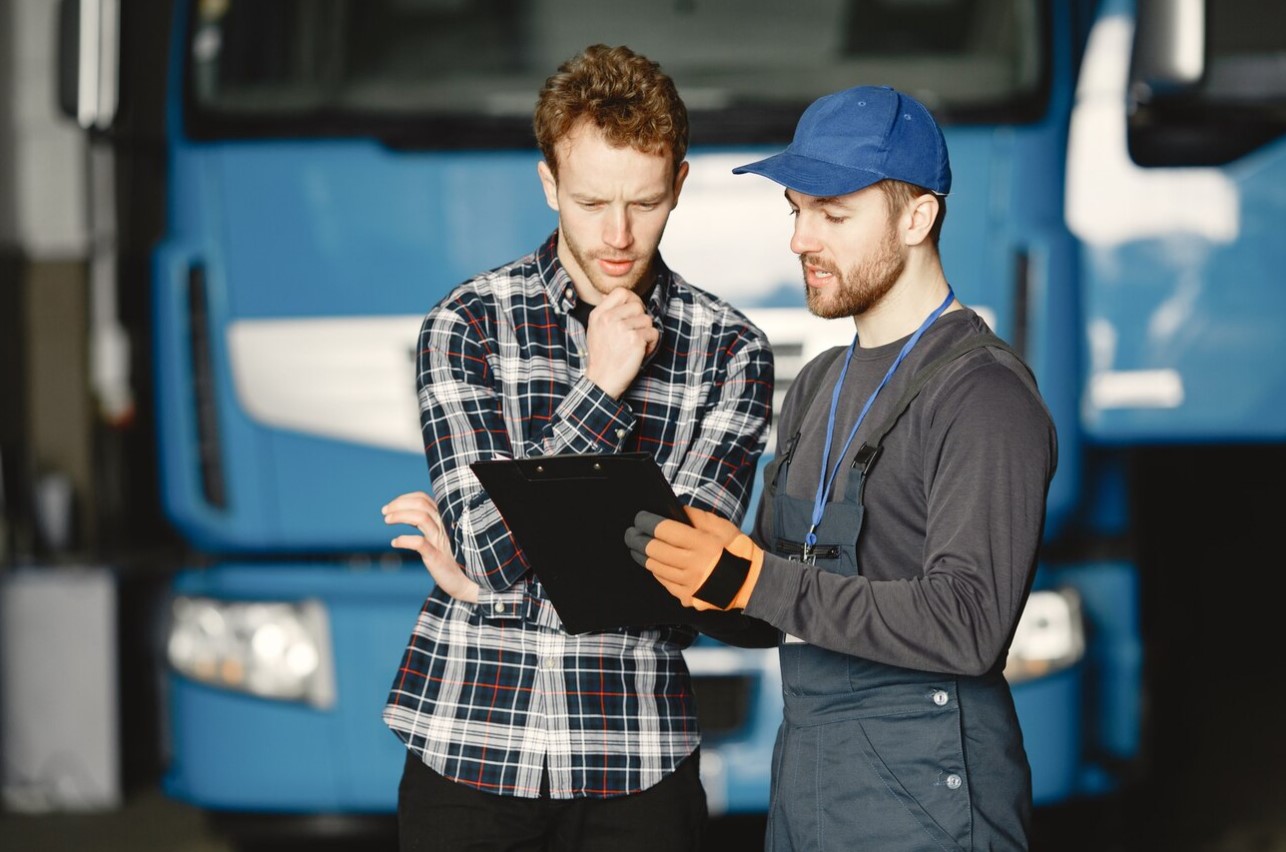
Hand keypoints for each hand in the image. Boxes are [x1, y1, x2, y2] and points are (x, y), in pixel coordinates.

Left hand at [382, 491, 479, 603]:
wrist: (467, 584)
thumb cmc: (452, 559)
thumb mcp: (441, 537)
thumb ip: (429, 523)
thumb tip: (406, 512)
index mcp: (444, 520)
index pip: (423, 499)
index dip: (404, 499)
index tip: (390, 506)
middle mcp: (444, 526)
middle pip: (420, 504)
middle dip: (398, 504)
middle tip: (384, 511)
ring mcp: (441, 541)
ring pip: (420, 518)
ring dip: (400, 516)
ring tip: (387, 520)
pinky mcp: (437, 557)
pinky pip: (419, 543)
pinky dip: (403, 540)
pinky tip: (394, 543)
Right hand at [584, 288, 659, 398]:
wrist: (602, 380)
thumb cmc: (602, 357)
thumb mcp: (595, 329)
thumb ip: (606, 312)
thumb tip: (620, 296)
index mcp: (598, 314)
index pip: (621, 292)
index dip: (632, 300)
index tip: (632, 313)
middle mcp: (609, 319)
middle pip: (638, 305)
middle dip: (640, 319)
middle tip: (635, 333)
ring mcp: (622, 328)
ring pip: (648, 320)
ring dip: (646, 333)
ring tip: (635, 345)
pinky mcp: (635, 340)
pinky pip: (654, 333)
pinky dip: (651, 343)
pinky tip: (640, 352)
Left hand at [624, 506, 762, 610]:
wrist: (751, 583)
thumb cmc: (737, 550)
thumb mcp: (722, 526)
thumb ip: (697, 517)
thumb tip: (673, 509)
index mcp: (702, 544)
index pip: (664, 530)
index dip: (647, 522)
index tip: (639, 518)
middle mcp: (693, 566)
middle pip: (654, 550)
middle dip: (638, 539)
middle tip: (630, 533)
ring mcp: (689, 585)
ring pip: (655, 568)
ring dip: (644, 556)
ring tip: (639, 547)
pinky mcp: (687, 598)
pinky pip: (664, 582)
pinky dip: (657, 571)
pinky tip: (655, 563)